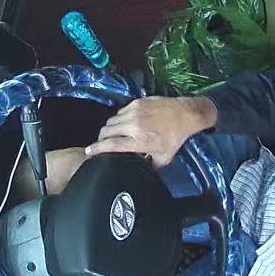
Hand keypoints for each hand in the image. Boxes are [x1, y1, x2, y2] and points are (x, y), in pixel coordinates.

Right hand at [85, 96, 217, 167]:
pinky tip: (125, 123)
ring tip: (113, 133)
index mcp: (139, 141)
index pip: (111, 145)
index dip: (96, 149)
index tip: (88, 152)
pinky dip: (119, 119)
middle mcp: (134, 125)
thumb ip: (149, 166)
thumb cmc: (175, 138)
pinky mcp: (136, 102)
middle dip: (101, 138)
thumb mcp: (164, 158)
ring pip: (111, 120)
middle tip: (102, 143)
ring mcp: (134, 112)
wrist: (185, 114)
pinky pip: (120, 112)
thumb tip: (140, 172)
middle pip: (106, 131)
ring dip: (110, 128)